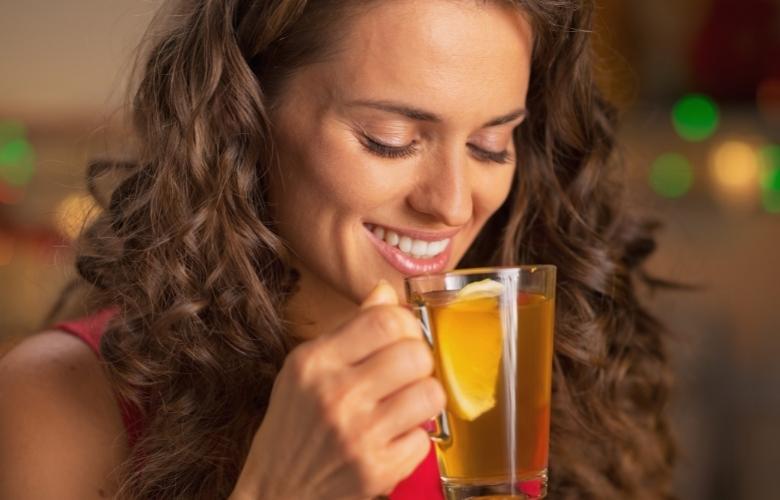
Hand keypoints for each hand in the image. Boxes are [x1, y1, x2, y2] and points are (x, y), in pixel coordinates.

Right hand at [231, 280, 445, 499]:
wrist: (275, 492)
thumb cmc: (293, 425)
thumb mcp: (307, 368)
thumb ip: (350, 329)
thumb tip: (385, 291)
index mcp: (315, 361)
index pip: (386, 320)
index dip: (406, 325)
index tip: (402, 338)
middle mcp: (335, 395)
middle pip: (416, 354)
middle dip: (419, 362)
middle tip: (405, 374)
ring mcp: (358, 435)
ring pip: (430, 394)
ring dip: (422, 400)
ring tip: (402, 406)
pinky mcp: (376, 471)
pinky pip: (425, 439)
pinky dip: (413, 439)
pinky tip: (390, 439)